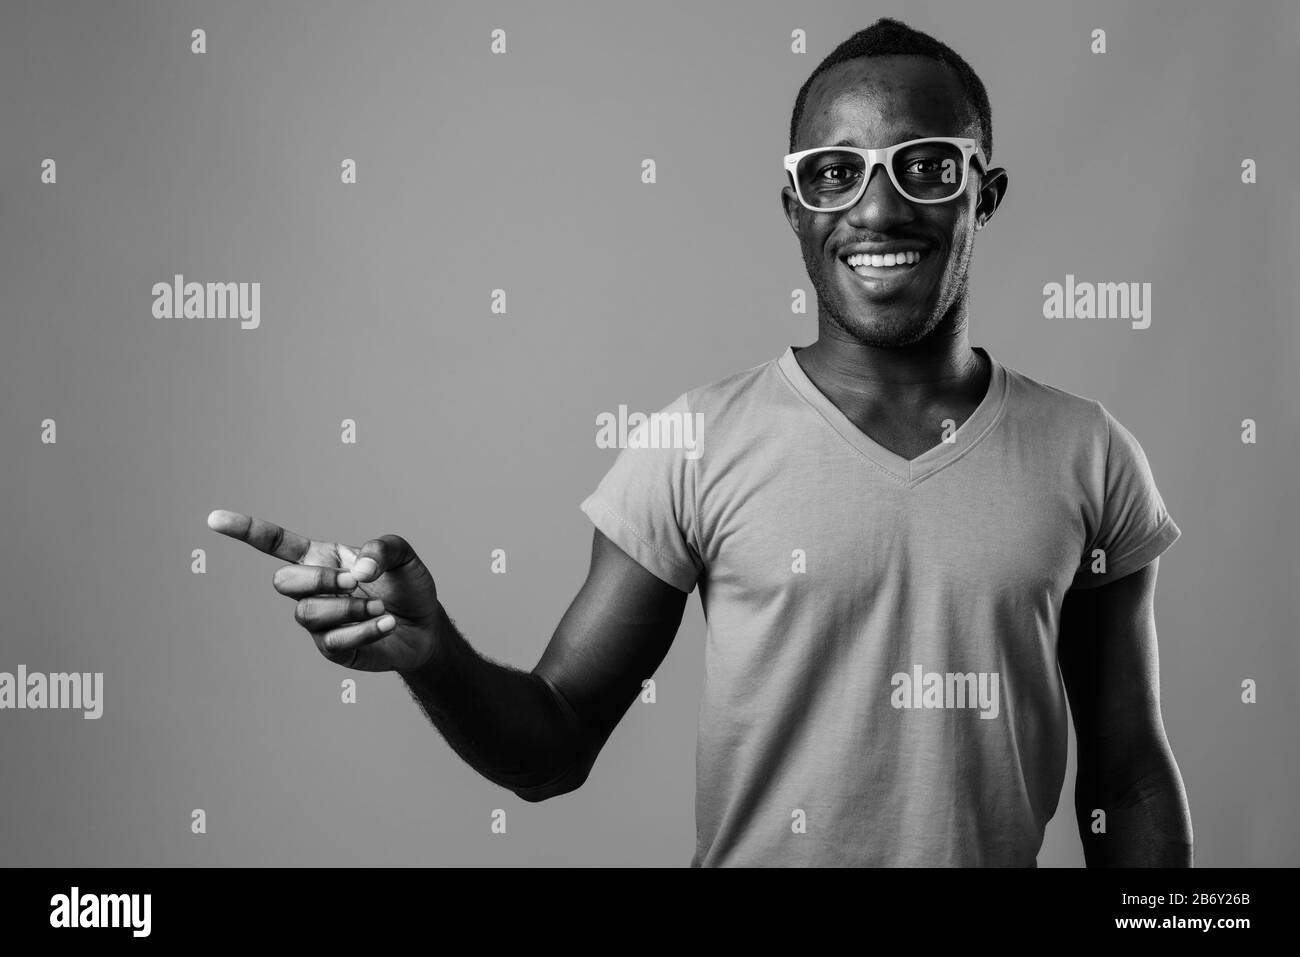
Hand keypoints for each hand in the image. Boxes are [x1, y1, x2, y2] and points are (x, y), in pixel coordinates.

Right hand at [206, 509, 440, 671]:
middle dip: (318, 580)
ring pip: (306, 614)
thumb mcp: (403, 556)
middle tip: (355, 582)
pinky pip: (334, 641)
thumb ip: (383, 548)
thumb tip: (358, 569)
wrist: (426, 627)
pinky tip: (388, 623)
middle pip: (282, 583)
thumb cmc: (407, 586)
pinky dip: (366, 630)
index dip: (245, 530)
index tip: (213, 519)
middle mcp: (313, 590)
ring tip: (380, 607)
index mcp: (321, 559)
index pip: (274, 543)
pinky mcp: (334, 649)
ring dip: (347, 608)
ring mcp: (319, 622)